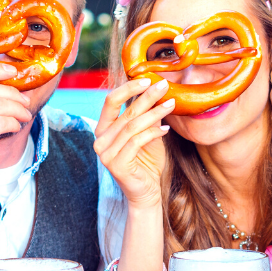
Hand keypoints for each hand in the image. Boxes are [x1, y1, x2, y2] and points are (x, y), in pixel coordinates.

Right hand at [95, 77, 172, 208]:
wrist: (146, 192)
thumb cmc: (147, 162)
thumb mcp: (148, 134)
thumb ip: (148, 116)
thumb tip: (158, 91)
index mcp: (103, 128)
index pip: (110, 101)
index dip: (128, 88)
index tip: (147, 79)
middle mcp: (100, 139)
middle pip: (125, 112)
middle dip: (146, 97)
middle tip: (164, 85)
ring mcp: (105, 153)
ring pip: (132, 126)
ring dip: (154, 113)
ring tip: (171, 104)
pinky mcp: (115, 164)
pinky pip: (136, 142)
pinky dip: (153, 133)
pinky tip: (167, 129)